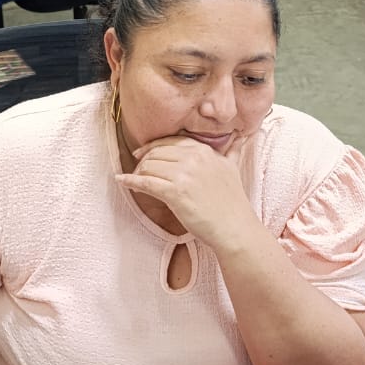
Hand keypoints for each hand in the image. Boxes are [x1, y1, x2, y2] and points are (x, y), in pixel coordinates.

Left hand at [115, 136, 258, 252]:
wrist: (235, 227)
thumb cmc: (233, 202)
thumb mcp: (233, 168)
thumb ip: (233, 151)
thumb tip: (242, 136)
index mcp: (204, 150)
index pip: (170, 141)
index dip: (152, 146)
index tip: (141, 152)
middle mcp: (193, 158)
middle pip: (156, 152)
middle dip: (143, 160)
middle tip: (137, 170)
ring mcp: (184, 174)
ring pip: (149, 166)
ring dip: (137, 172)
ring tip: (133, 179)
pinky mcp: (175, 193)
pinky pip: (146, 182)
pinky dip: (131, 181)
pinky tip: (122, 182)